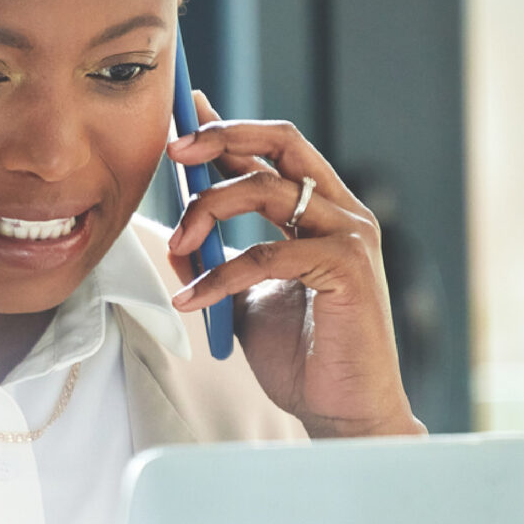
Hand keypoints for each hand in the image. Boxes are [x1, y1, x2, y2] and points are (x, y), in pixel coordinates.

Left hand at [165, 91, 425, 438]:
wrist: (343, 411)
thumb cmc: (303, 356)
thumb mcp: (244, 298)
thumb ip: (217, 260)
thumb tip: (176, 237)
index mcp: (319, 212)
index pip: (272, 150)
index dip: (226, 127)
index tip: (183, 112)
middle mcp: (340, 211)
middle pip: (281, 141)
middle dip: (222, 136)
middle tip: (175, 151)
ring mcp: (348, 234)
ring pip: (266, 189)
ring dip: (208, 209)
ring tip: (178, 246)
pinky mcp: (347, 266)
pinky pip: (267, 253)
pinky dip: (220, 274)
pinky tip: (193, 299)